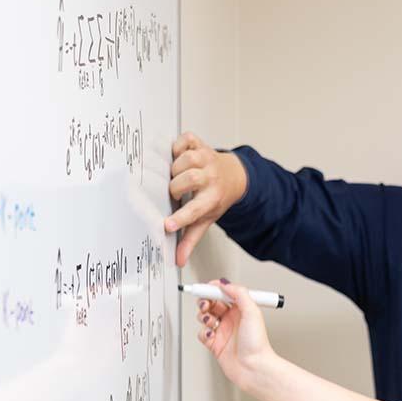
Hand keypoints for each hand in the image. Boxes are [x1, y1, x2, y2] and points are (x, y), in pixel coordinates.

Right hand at [166, 133, 247, 266]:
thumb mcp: (207, 219)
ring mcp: (207, 158)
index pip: (195, 211)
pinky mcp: (201, 144)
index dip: (181, 219)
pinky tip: (177, 156)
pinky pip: (186, 140)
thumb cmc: (216, 198)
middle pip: (188, 179)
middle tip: (175, 193)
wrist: (235, 177)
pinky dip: (178, 145)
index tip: (166, 225)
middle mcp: (211, 178)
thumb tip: (178, 260)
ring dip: (175, 168)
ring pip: (186, 159)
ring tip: (176, 176)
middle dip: (175, 187)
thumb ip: (191, 238)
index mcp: (212, 199)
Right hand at [197, 280, 275, 395]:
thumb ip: (239, 294)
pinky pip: (203, 333)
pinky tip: (210, 334)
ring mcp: (223, 332)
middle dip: (206, 301)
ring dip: (204, 316)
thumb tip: (225, 284)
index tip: (207, 287)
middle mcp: (232, 319)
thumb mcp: (252, 312)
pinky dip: (203, 332)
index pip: (224, 294)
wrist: (253, 367)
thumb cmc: (257, 344)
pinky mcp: (215, 344)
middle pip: (212, 304)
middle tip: (205, 304)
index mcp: (242, 310)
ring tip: (209, 320)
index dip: (214, 289)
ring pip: (205, 317)